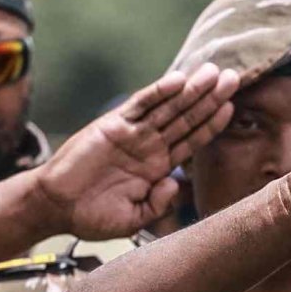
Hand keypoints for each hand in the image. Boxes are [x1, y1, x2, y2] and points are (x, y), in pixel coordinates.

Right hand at [32, 66, 236, 238]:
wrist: (56, 207)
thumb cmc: (92, 216)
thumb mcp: (133, 219)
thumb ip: (158, 204)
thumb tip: (175, 183)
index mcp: (157, 168)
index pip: (191, 141)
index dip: (212, 124)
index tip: (233, 107)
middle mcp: (149, 147)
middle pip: (186, 118)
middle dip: (210, 99)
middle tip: (233, 77)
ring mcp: (133, 134)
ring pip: (168, 107)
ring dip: (192, 90)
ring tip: (214, 72)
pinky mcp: (114, 126)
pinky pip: (140, 105)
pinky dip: (159, 92)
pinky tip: (179, 80)